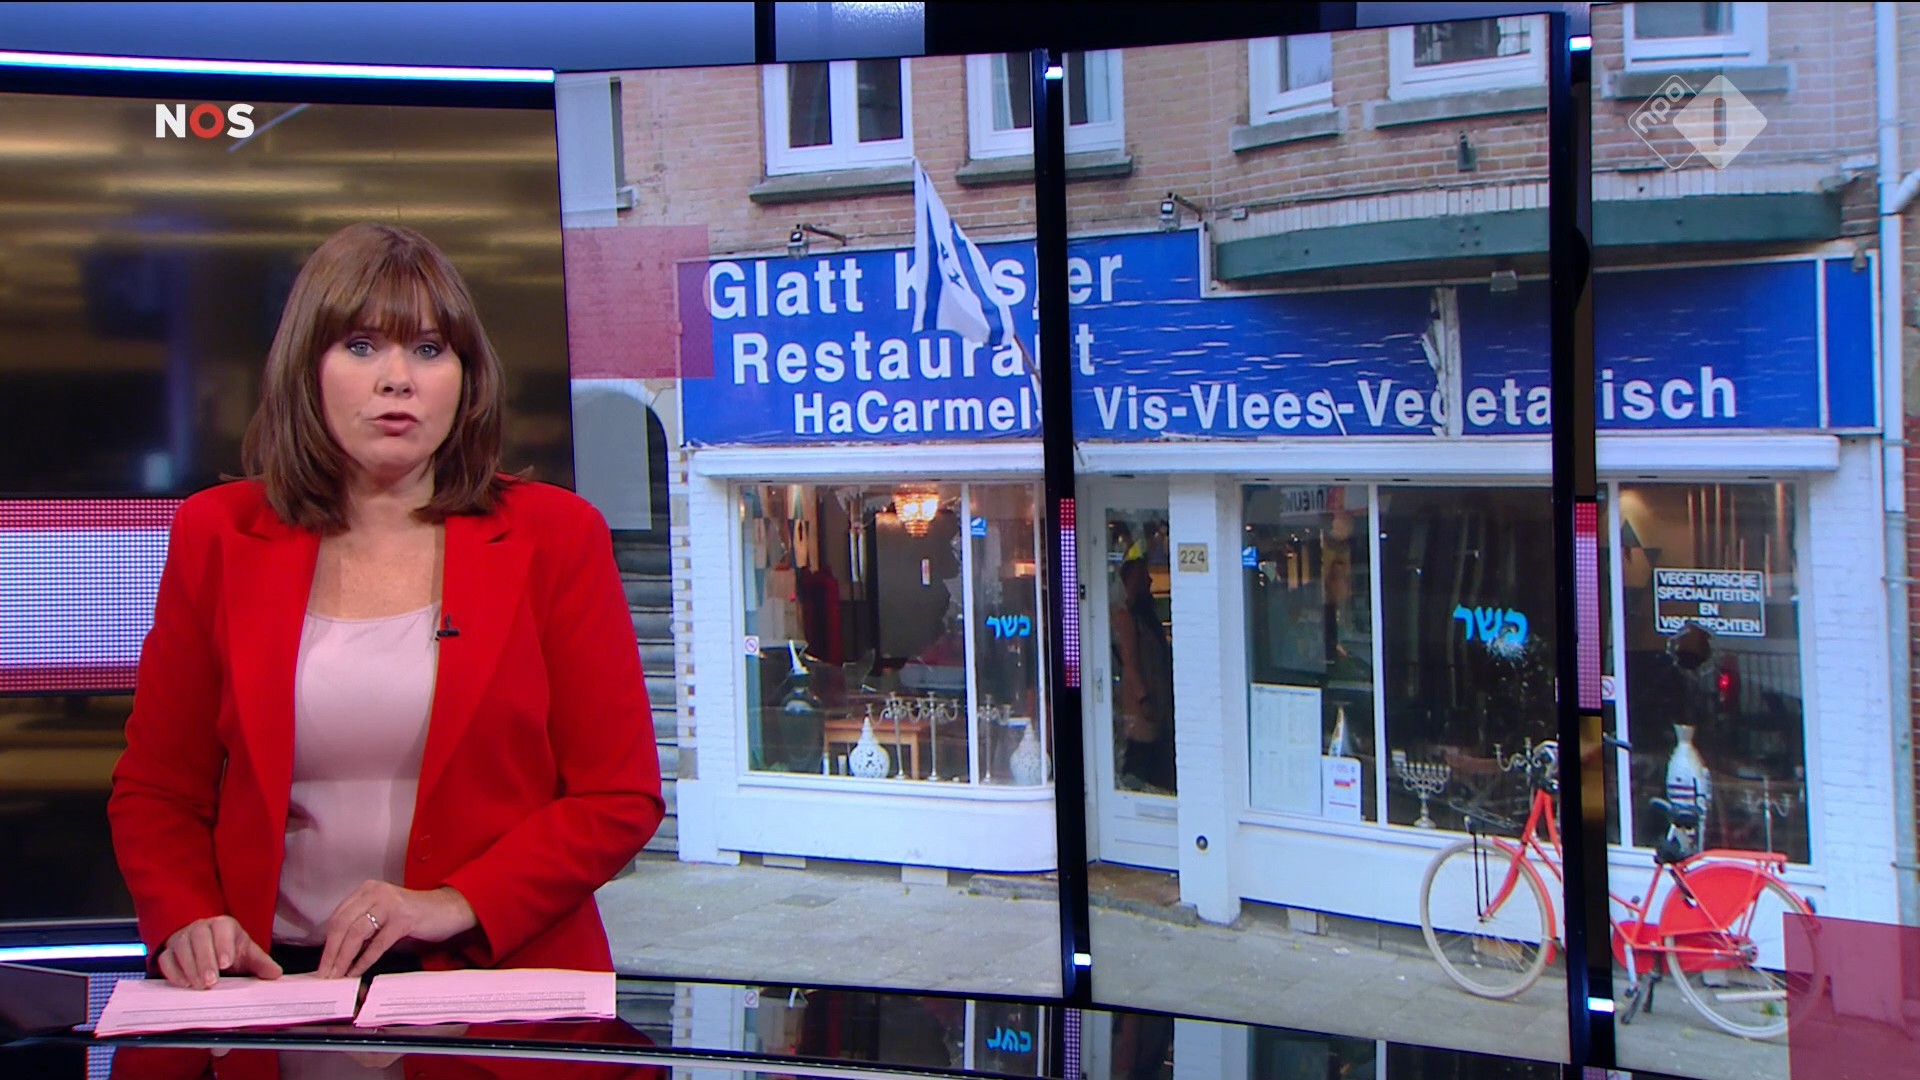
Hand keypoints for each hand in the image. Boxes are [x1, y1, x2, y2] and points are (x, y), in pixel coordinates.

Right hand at [157, 916, 281, 989]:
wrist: (207, 947)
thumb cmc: (229, 950)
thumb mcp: (247, 954)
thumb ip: (261, 963)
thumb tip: (276, 974)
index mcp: (223, 925)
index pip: (222, 929)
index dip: (223, 945)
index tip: (227, 963)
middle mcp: (201, 927)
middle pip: (199, 938)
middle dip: (205, 960)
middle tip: (211, 982)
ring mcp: (182, 938)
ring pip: (181, 948)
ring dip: (190, 968)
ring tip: (199, 986)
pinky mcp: (169, 951)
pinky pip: (167, 959)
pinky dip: (173, 971)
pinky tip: (183, 984)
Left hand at [318, 881, 476, 978]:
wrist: (449, 909)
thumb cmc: (415, 915)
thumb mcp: (383, 914)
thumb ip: (363, 925)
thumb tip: (337, 952)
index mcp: (367, 890)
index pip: (338, 917)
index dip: (327, 943)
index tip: (322, 964)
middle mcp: (376, 892)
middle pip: (343, 924)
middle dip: (331, 953)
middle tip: (324, 975)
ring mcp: (390, 904)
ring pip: (357, 933)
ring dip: (344, 958)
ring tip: (338, 976)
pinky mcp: (404, 918)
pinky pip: (378, 943)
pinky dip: (364, 960)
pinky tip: (357, 972)